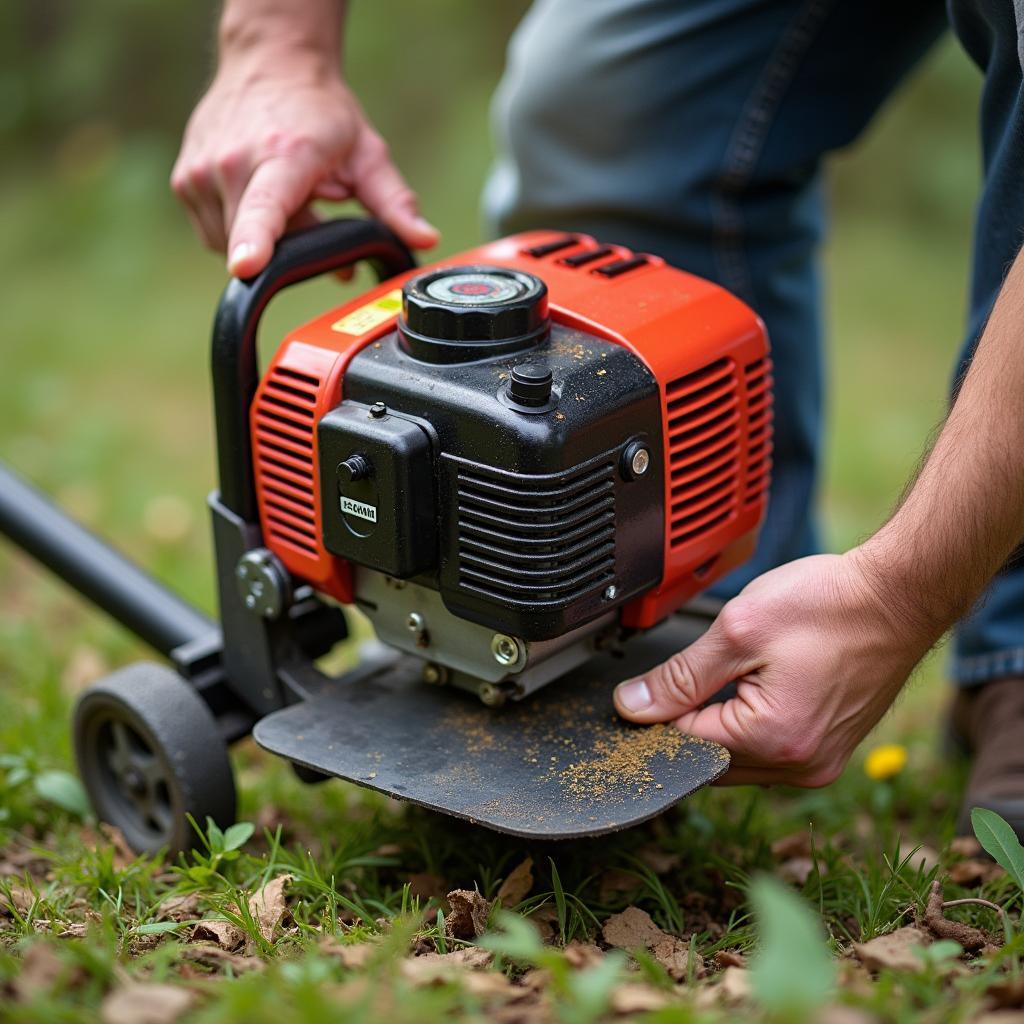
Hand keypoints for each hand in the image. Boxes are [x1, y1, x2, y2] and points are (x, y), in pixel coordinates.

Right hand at [171, 60, 438, 276]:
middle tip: (318, 208)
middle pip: (259, 245)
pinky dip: (241, 228)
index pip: (264, 208)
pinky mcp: (184, 183)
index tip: (247, 266)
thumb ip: (395, 204)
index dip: (256, 242)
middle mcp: (232, 163)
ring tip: (288, 197)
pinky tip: (262, 197)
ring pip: (233, 246)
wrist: (269, 63)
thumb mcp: (368, 155)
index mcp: (282, 156)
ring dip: (266, 237)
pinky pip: (215, 234)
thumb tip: (425, 239)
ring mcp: (201, 173)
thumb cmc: (320, 112)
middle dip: (291, 246)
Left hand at [613, 551, 938, 785]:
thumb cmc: (829, 604)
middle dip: (686, 722)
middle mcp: (800, 764)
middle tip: (686, 673)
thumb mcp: (739, 629)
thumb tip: (632, 706)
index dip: (654, 715)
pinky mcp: (828, 749)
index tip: (643, 687)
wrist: (898, 595)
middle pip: (709, 760)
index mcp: (773, 739)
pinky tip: (750, 688)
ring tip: (726, 673)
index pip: (682, 745)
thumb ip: (680, 676)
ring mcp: (818, 762)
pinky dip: (747, 727)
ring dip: (716, 725)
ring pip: (736, 759)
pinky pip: (767, 751)